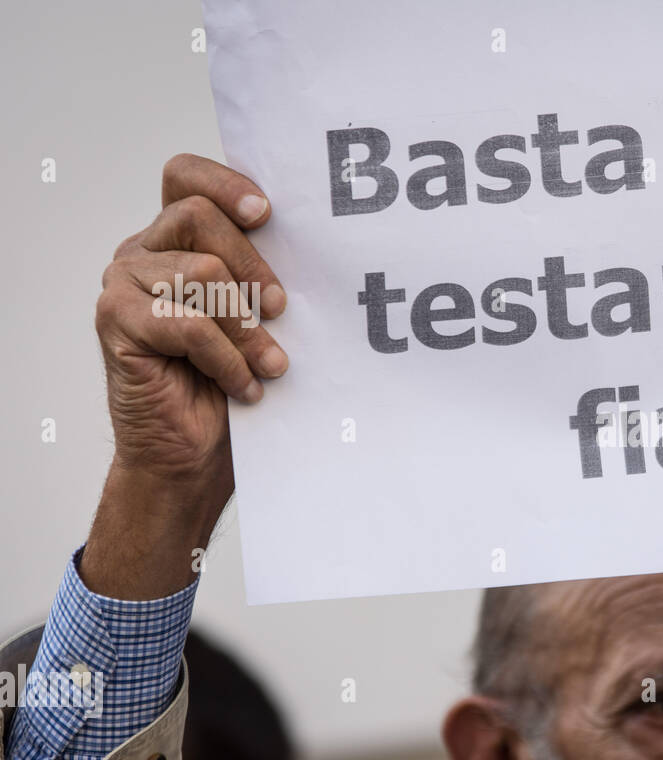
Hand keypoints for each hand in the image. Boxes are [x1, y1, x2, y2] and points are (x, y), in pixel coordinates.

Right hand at [83, 155, 288, 596]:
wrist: (195, 457)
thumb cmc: (234, 385)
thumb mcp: (262, 319)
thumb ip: (265, 275)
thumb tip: (322, 243)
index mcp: (177, 240)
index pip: (185, 176)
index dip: (225, 183)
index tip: (268, 215)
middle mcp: (143, 252)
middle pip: (198, 215)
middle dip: (253, 265)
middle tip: (281, 311)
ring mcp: (123, 284)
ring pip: (201, 269)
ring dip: (247, 327)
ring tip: (268, 365)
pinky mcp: (115, 321)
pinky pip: (188, 322)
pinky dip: (226, 358)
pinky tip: (243, 386)